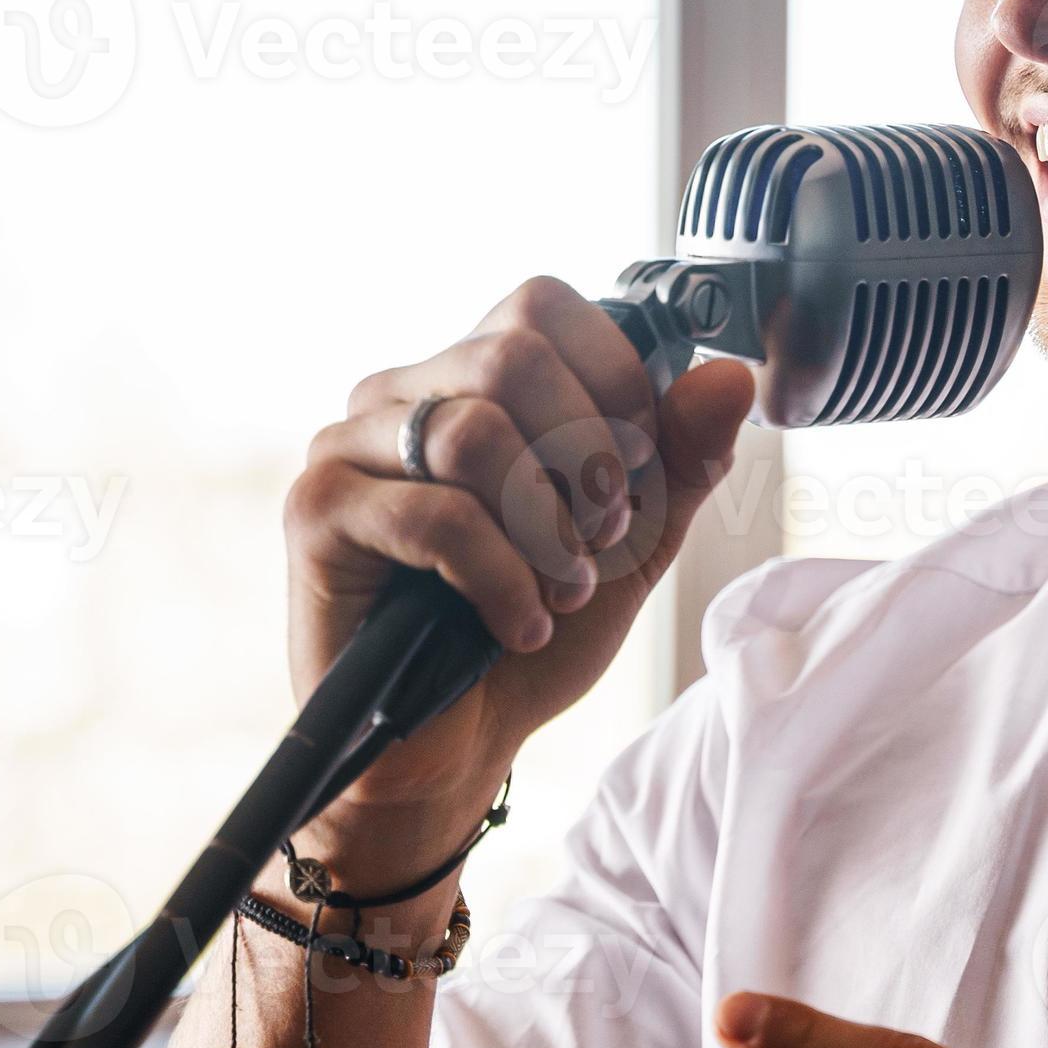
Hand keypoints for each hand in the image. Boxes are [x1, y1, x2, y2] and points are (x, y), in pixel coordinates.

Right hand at [284, 277, 753, 834]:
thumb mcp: (636, 538)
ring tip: (564, 589)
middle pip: (511, 355)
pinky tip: (521, 623)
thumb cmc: (535, 629)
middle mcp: (402, 395)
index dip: (615, 383)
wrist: (457, 744)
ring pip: (472, 433)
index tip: (634, 475)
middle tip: (602, 539)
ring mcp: (348, 446)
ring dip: (547, 528)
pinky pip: (434, 515)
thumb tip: (730, 375)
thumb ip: (683, 456)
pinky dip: (503, 578)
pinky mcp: (317, 512)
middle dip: (587, 458)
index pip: (543, 304)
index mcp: (472, 378)